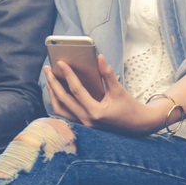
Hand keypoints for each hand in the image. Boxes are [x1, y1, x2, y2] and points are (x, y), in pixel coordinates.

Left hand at [44, 55, 175, 136]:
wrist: (138, 126)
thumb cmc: (130, 108)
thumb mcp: (119, 90)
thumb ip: (108, 74)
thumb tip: (99, 58)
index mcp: (96, 112)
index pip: (77, 91)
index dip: (68, 75)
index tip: (61, 63)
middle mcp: (87, 120)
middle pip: (63, 101)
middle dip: (53, 83)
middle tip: (47, 70)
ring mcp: (84, 125)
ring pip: (61, 110)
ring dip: (53, 95)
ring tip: (49, 81)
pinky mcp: (84, 125)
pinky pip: (66, 114)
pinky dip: (60, 103)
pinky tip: (57, 92)